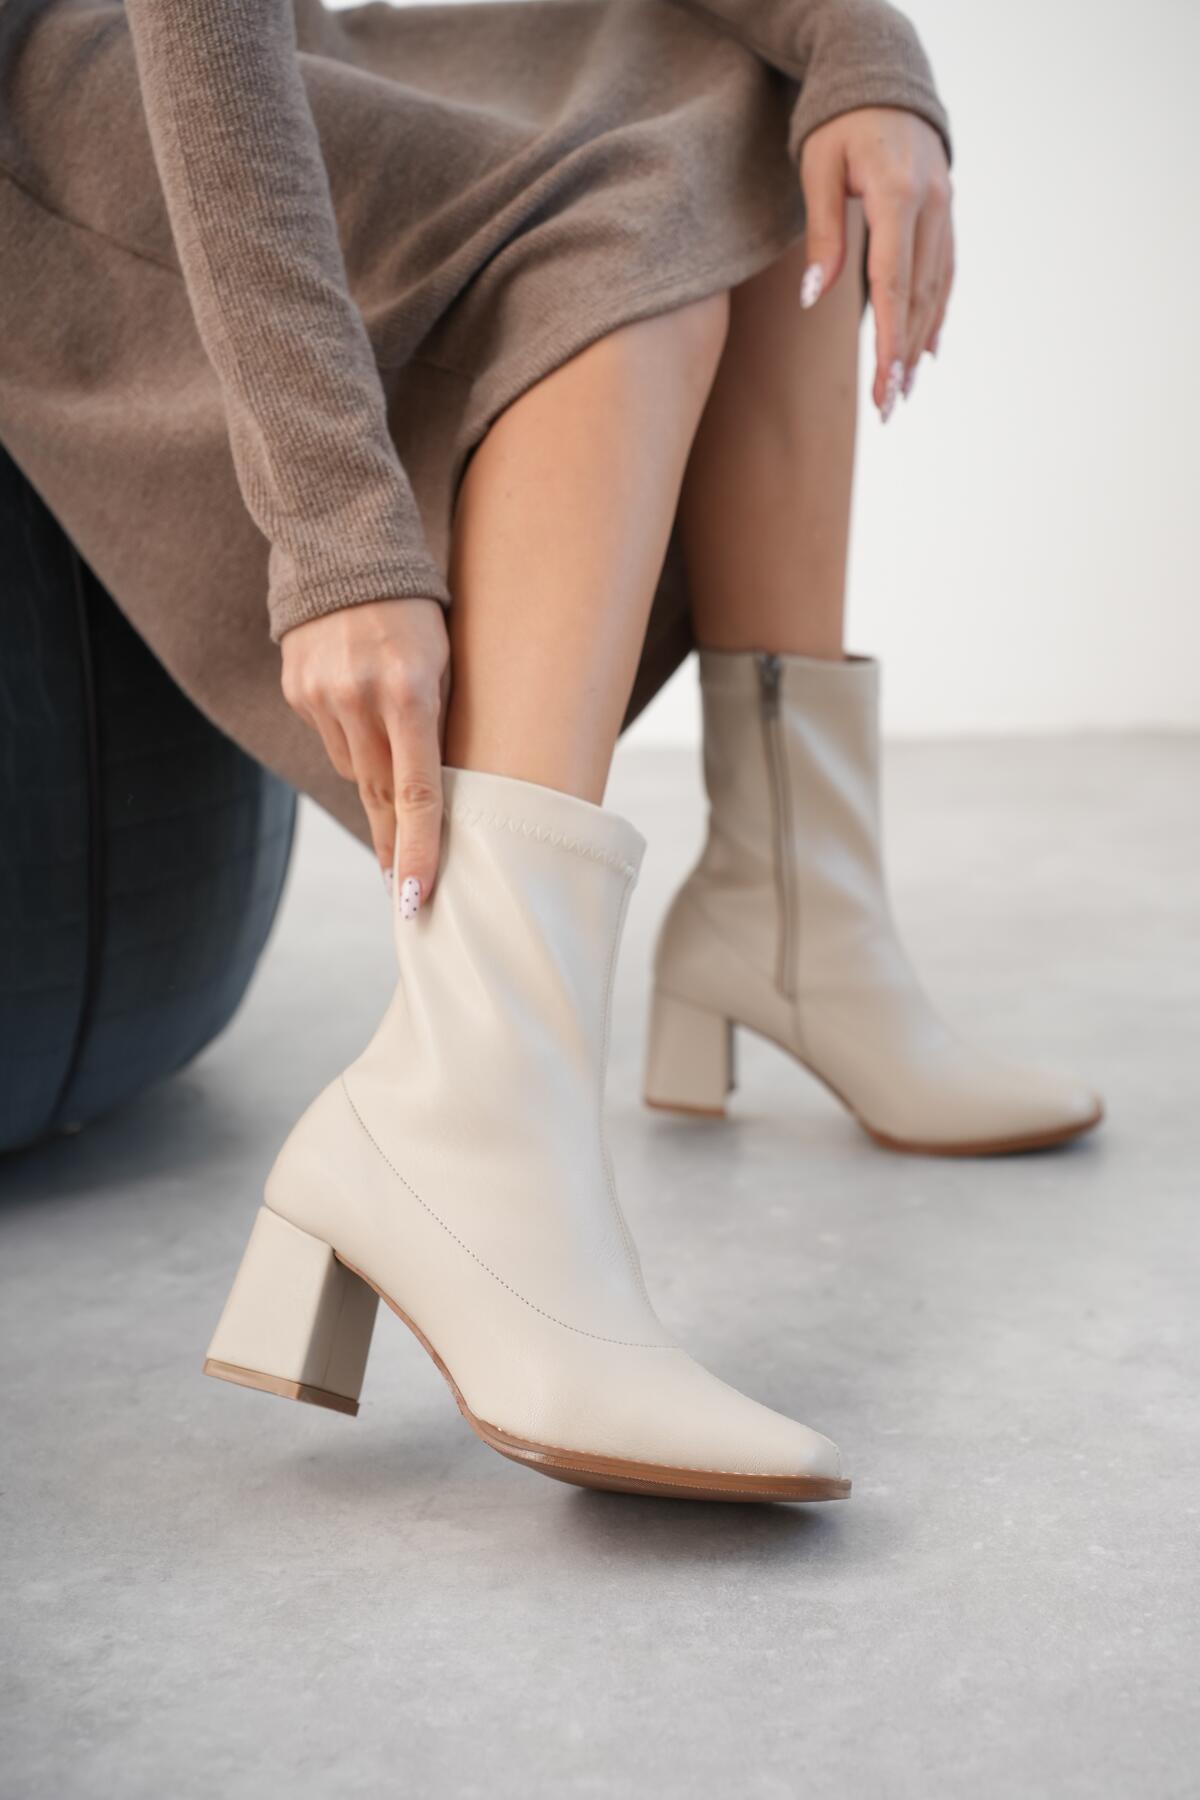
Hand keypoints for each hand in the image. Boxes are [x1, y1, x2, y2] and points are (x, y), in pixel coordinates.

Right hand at [280, 597, 449, 911]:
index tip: (416, 899)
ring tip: (392, 754)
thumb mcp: (446, 659)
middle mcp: (359, 699)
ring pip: (354, 770)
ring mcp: (321, 696)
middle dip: (396, 844)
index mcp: (410, 692)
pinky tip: (360, 711)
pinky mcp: (297, 690)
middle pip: (381, 796)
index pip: (418, 793)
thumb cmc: (417, 609)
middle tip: (406, 893)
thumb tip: (430, 800)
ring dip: (377, 778)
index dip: (419, 851)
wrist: (342, 546)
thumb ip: (437, 724)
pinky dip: (351, 741)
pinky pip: (331, 740)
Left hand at [798, 107, 953, 419]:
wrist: (882, 77)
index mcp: (898, 194)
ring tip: (906, 390)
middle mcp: (931, 204)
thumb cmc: (838, 124)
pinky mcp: (946, 211)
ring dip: (922, 341)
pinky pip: (945, 270)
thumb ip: (821, 234)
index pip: (894, 283)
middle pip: (919, 295)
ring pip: (937, 287)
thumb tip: (816, 296)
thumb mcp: (818, 171)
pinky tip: (927, 349)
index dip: (890, 340)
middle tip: (890, 406)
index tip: (883, 385)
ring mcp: (945, 207)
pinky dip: (937, 311)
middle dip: (904, 355)